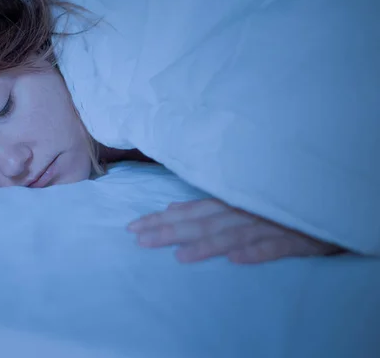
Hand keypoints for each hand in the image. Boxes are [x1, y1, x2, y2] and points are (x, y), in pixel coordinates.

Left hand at [128, 199, 342, 263]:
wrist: (323, 198)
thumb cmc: (273, 200)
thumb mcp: (238, 200)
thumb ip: (206, 205)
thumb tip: (172, 206)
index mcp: (229, 202)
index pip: (189, 211)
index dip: (161, 219)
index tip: (133, 228)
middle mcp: (243, 211)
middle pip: (202, 223)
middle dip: (170, 231)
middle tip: (140, 241)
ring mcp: (268, 224)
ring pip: (233, 235)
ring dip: (207, 245)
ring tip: (181, 256)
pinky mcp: (296, 238)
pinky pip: (275, 246)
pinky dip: (257, 252)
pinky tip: (237, 260)